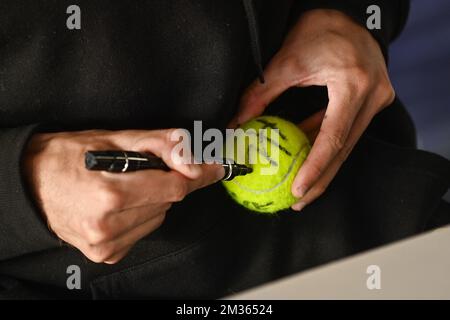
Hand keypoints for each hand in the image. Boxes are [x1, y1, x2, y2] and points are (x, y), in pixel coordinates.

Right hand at [24, 129, 223, 263]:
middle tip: (141, 169)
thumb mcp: (115, 138)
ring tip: (122, 187)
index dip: (196, 174)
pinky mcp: (107, 253)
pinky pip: (143, 230)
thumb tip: (195, 162)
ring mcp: (106, 244)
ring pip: (158, 216)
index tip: (215, 168)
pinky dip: (140, 215)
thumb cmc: (68, 156)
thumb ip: (161, 146)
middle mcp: (108, 225)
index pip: (174, 187)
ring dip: (151, 199)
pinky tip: (117, 205)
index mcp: (110, 194)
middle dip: (164, 181)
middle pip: (168, 201)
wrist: (31, 183)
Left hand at [230, 9, 394, 210]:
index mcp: (354, 85)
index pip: (334, 137)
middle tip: (298, 200)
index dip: (315, 168)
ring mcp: (376, 99)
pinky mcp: (370, 101)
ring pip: (347, 144)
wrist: (346, 13)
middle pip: (344, 150)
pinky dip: (325, 143)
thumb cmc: (318, 30)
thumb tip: (235, 123)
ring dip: (323, 166)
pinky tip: (305, 156)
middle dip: (321, 179)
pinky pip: (346, 130)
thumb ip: (260, 94)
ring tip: (301, 187)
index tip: (298, 190)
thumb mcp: (285, 61)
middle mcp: (373, 96)